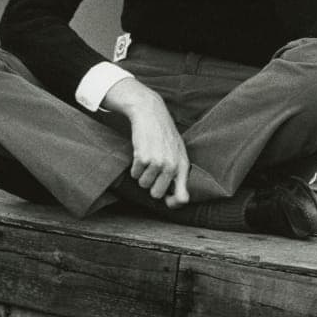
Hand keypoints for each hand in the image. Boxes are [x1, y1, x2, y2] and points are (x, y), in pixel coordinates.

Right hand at [102, 77, 189, 207]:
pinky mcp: (143, 157)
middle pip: (157, 194)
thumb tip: (179, 200)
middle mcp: (172, 166)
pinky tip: (140, 153)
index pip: (183, 197)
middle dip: (151, 184)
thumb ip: (178, 173)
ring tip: (147, 158)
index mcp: (182, 166)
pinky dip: (134, 167)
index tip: (167, 201)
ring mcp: (157, 162)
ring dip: (142, 174)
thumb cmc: (164, 135)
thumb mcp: (178, 152)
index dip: (173, 203)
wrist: (151, 113)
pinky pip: (134, 174)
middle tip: (152, 169)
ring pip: (143, 184)